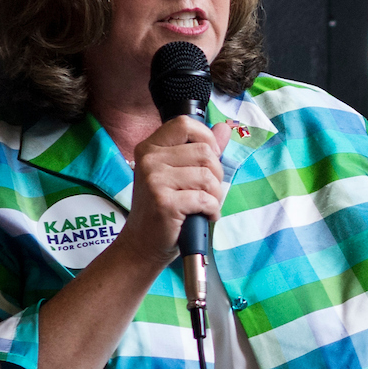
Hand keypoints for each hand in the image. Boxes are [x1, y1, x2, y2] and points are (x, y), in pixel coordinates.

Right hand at [118, 115, 226, 261]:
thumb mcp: (181, 174)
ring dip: (214, 195)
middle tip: (206, 192)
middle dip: (216, 174)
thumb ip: (202, 150)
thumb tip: (224, 127)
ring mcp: (154, 180)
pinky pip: (205, 199)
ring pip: (207, 176)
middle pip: (204, 152)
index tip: (209, 160)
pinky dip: (212, 211)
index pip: (185, 124)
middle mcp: (149, 159)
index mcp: (151, 147)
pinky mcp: (163, 201)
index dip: (206, 139)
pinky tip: (202, 217)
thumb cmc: (165, 208)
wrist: (143, 244)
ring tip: (203, 206)